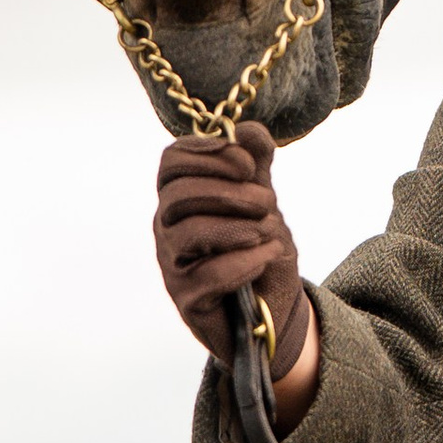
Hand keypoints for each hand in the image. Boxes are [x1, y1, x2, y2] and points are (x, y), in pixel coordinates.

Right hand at [153, 123, 310, 377]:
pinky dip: (245, 260)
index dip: (207, 153)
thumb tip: (250, 131)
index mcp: (182, 197)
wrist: (274, 311)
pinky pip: (208, 275)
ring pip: (188, 232)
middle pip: (177, 193)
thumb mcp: (263, 202)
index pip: (171, 161)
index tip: (247, 164)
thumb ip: (257, 166)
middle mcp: (168, 228)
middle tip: (268, 202)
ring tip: (269, 230)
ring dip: (237, 225)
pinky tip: (267, 256)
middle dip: (228, 191)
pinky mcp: (187, 300)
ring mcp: (173, 265)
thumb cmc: (259, 250)